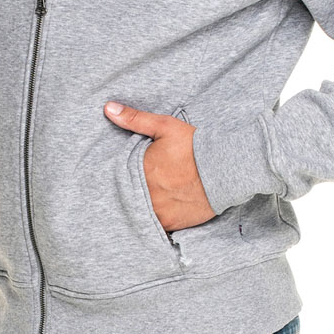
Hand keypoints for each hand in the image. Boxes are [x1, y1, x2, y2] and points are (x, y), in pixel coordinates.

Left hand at [104, 101, 215, 231]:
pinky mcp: (170, 223)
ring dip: (139, 206)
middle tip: (136, 186)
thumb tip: (108, 108)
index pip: (117, 176)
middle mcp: (145, 194)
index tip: (121, 173)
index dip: (119, 175)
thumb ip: (134, 119)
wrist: (225, 169)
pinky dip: (153, 218)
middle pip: (127, 196)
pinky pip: (154, 225)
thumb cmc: (194, 146)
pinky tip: (157, 209)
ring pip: (138, 212)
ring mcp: (157, 211)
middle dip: (129, 191)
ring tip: (147, 197)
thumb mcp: (165, 127)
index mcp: (139, 170)